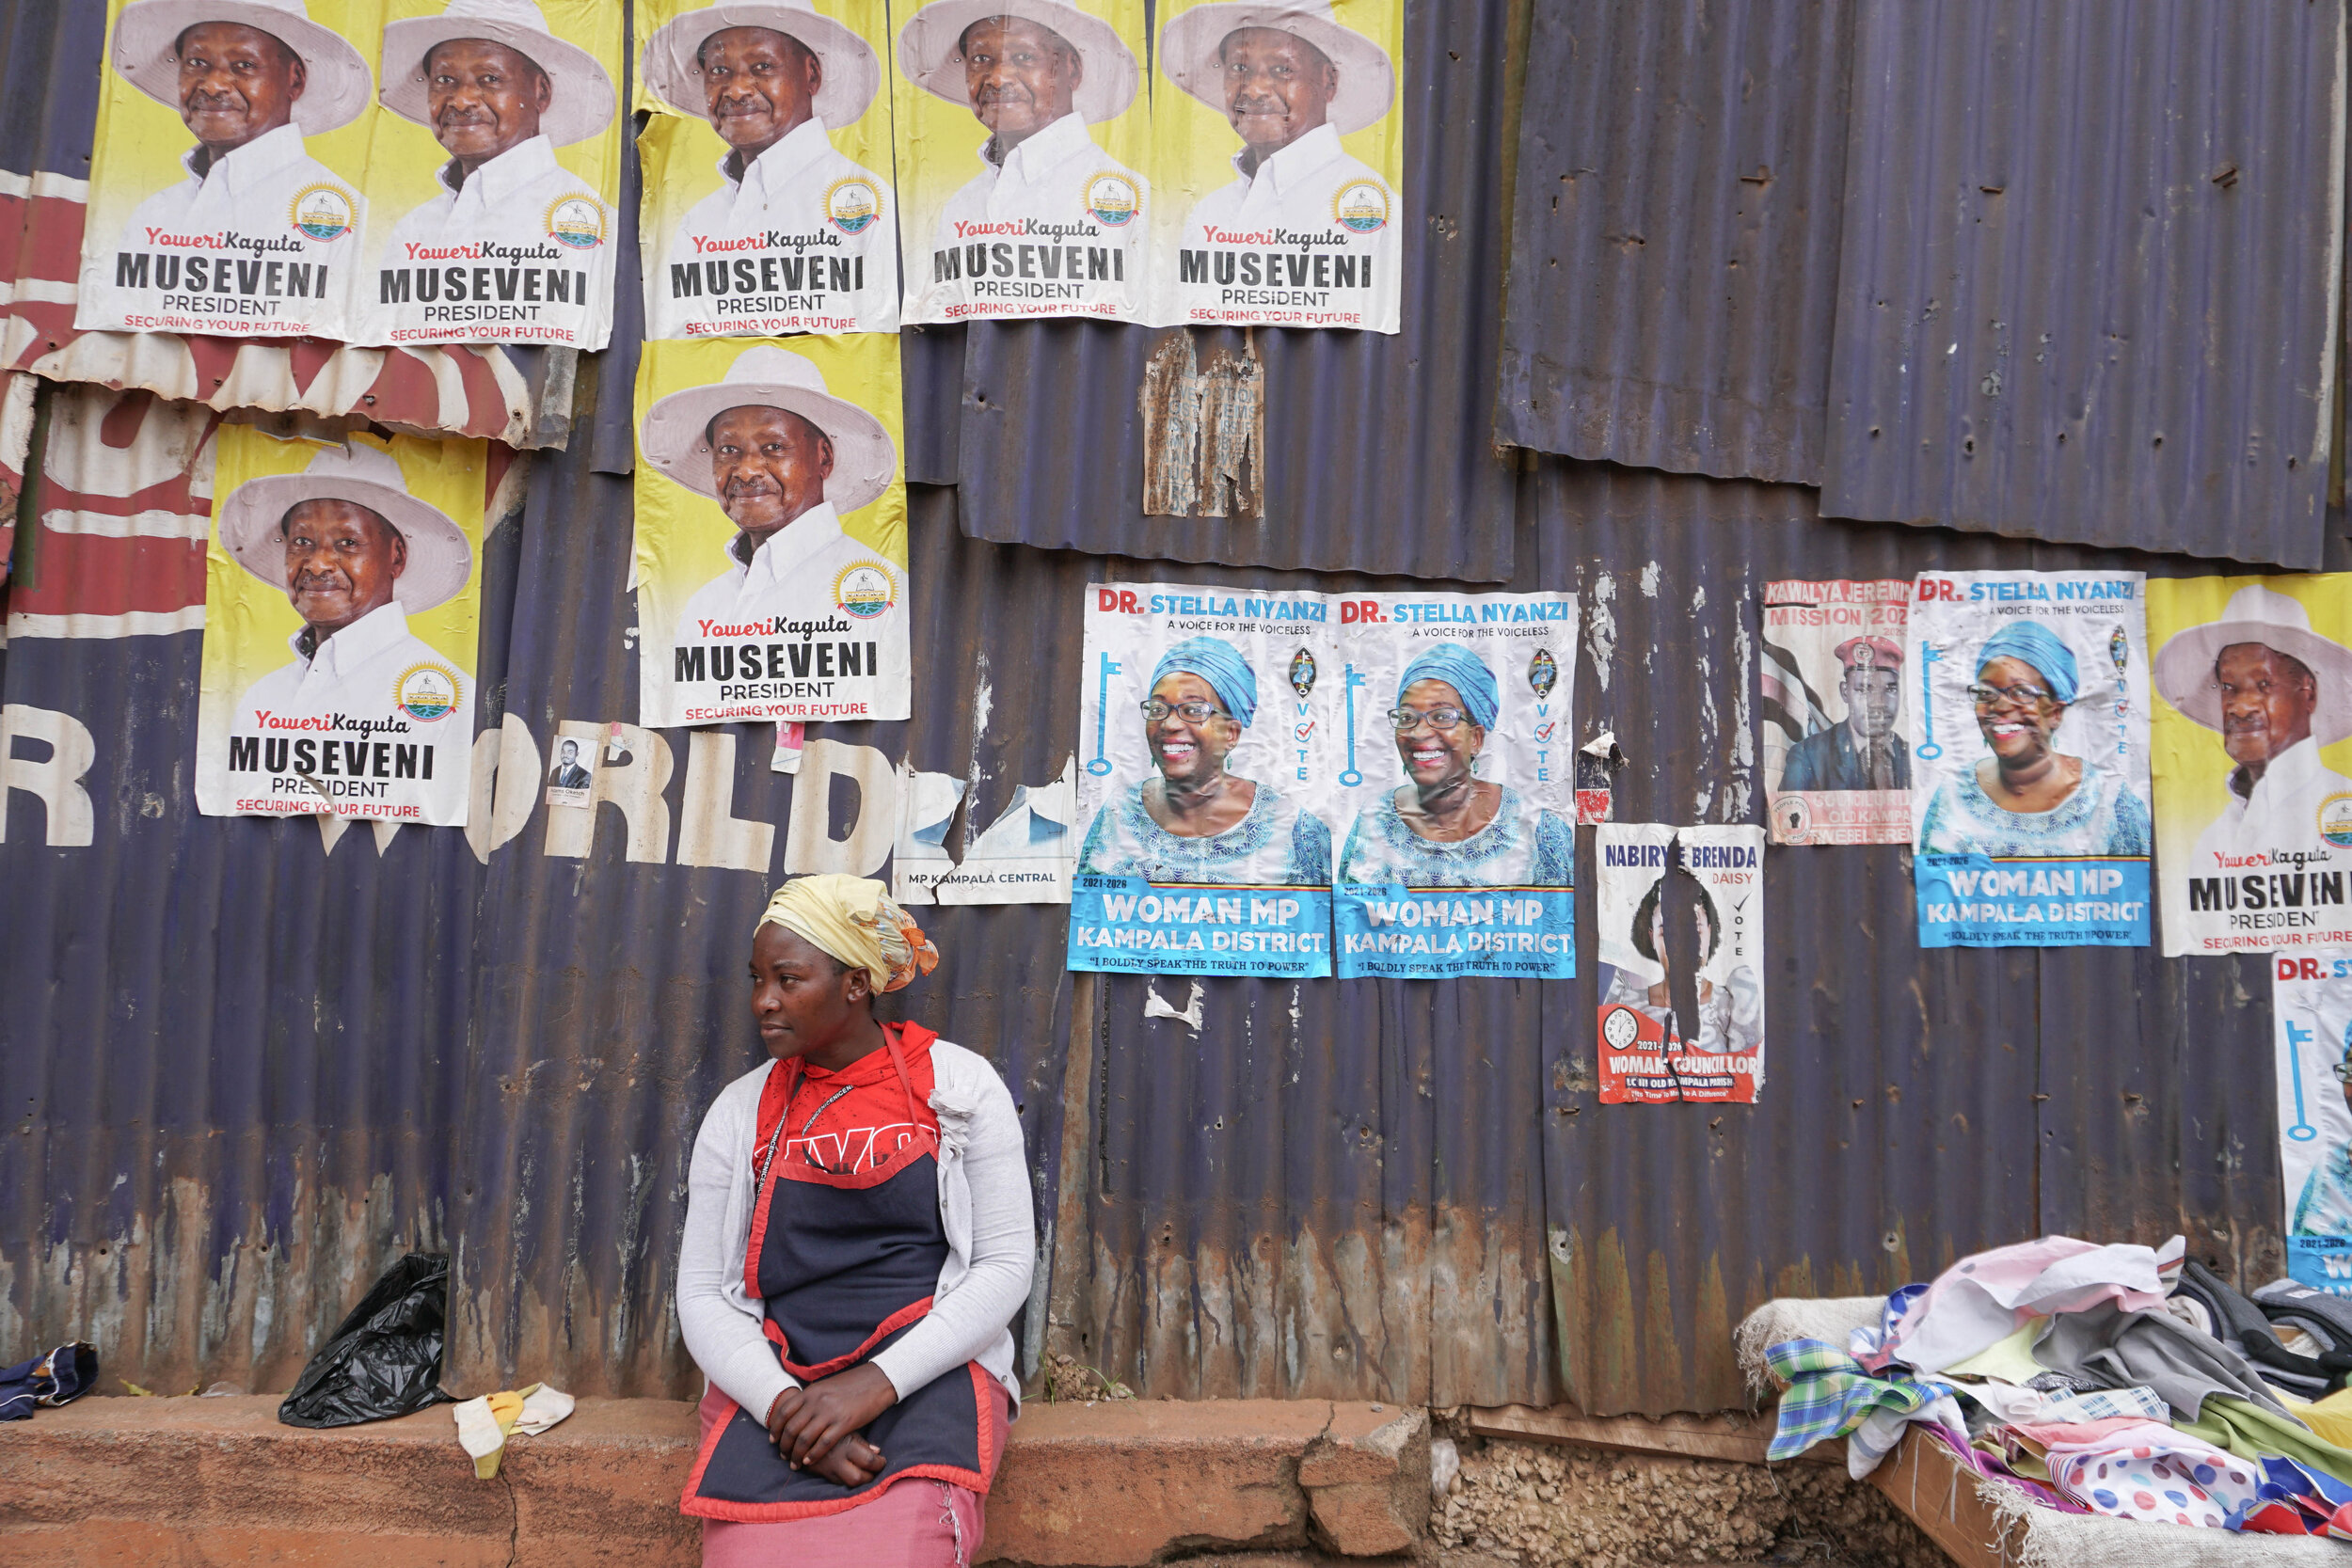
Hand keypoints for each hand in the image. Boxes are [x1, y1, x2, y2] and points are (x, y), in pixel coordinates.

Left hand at [767, 1388, 887, 1480]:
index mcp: (811, 1391)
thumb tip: (798, 1414)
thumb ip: (812, 1399)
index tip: (774, 1440)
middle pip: (791, 1428)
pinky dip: (813, 1455)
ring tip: (795, 1464)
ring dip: (796, 1454)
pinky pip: (823, 1443)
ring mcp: (830, 1412)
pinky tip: (809, 1461)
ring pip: (804, 1438)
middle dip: (785, 1446)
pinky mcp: (844, 1423)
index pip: (784, 1412)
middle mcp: (817, 1401)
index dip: (776, 1429)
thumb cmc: (853, 1384)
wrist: (878, 1380)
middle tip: (784, 1456)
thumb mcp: (827, 1387)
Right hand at [804, 1436, 885, 1487]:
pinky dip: (847, 1480)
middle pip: (858, 1478)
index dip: (879, 1464)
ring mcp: (828, 1468)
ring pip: (847, 1484)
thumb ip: (862, 1442)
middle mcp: (837, 1459)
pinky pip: (838, 1482)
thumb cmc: (830, 1426)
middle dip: (869, 1477)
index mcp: (847, 1445)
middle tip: (874, 1470)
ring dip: (859, 1481)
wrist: (802, 1431)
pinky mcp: (821, 1473)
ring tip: (865, 1473)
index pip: (869, 1461)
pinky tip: (851, 1472)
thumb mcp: (847, 1429)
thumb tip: (877, 1452)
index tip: (882, 1461)